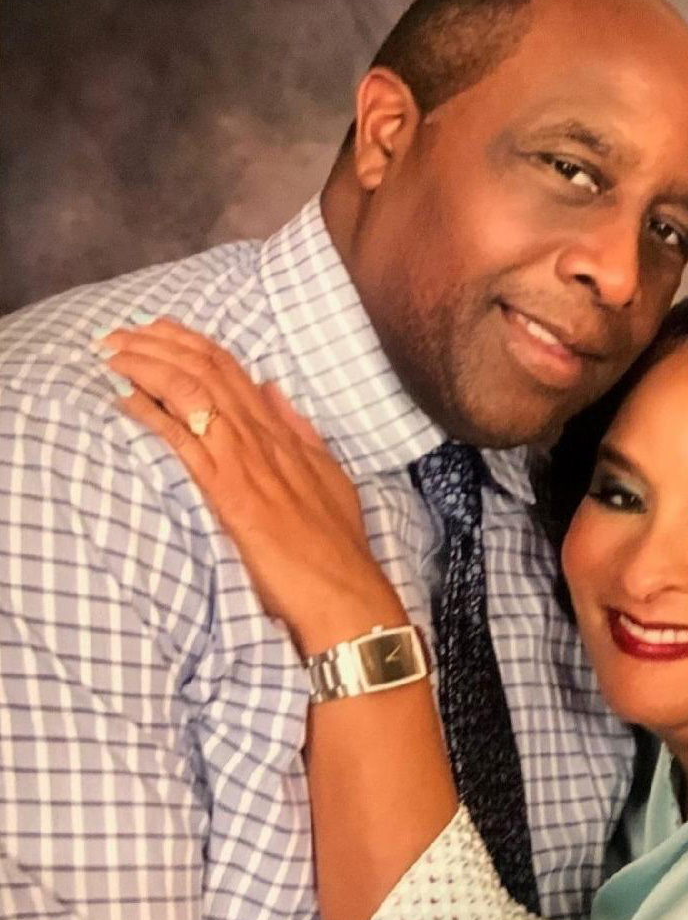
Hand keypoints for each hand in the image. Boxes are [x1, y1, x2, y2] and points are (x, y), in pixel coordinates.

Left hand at [99, 317, 404, 655]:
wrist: (342, 588)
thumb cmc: (336, 544)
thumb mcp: (328, 476)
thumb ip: (299, 432)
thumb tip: (275, 391)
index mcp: (284, 435)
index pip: (234, 372)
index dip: (193, 344)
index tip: (160, 330)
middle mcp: (264, 439)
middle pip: (208, 371)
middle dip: (161, 344)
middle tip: (121, 333)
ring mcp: (246, 462)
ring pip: (193, 393)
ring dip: (148, 367)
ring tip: (112, 353)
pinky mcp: (228, 492)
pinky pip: (184, 440)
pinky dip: (152, 414)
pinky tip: (124, 398)